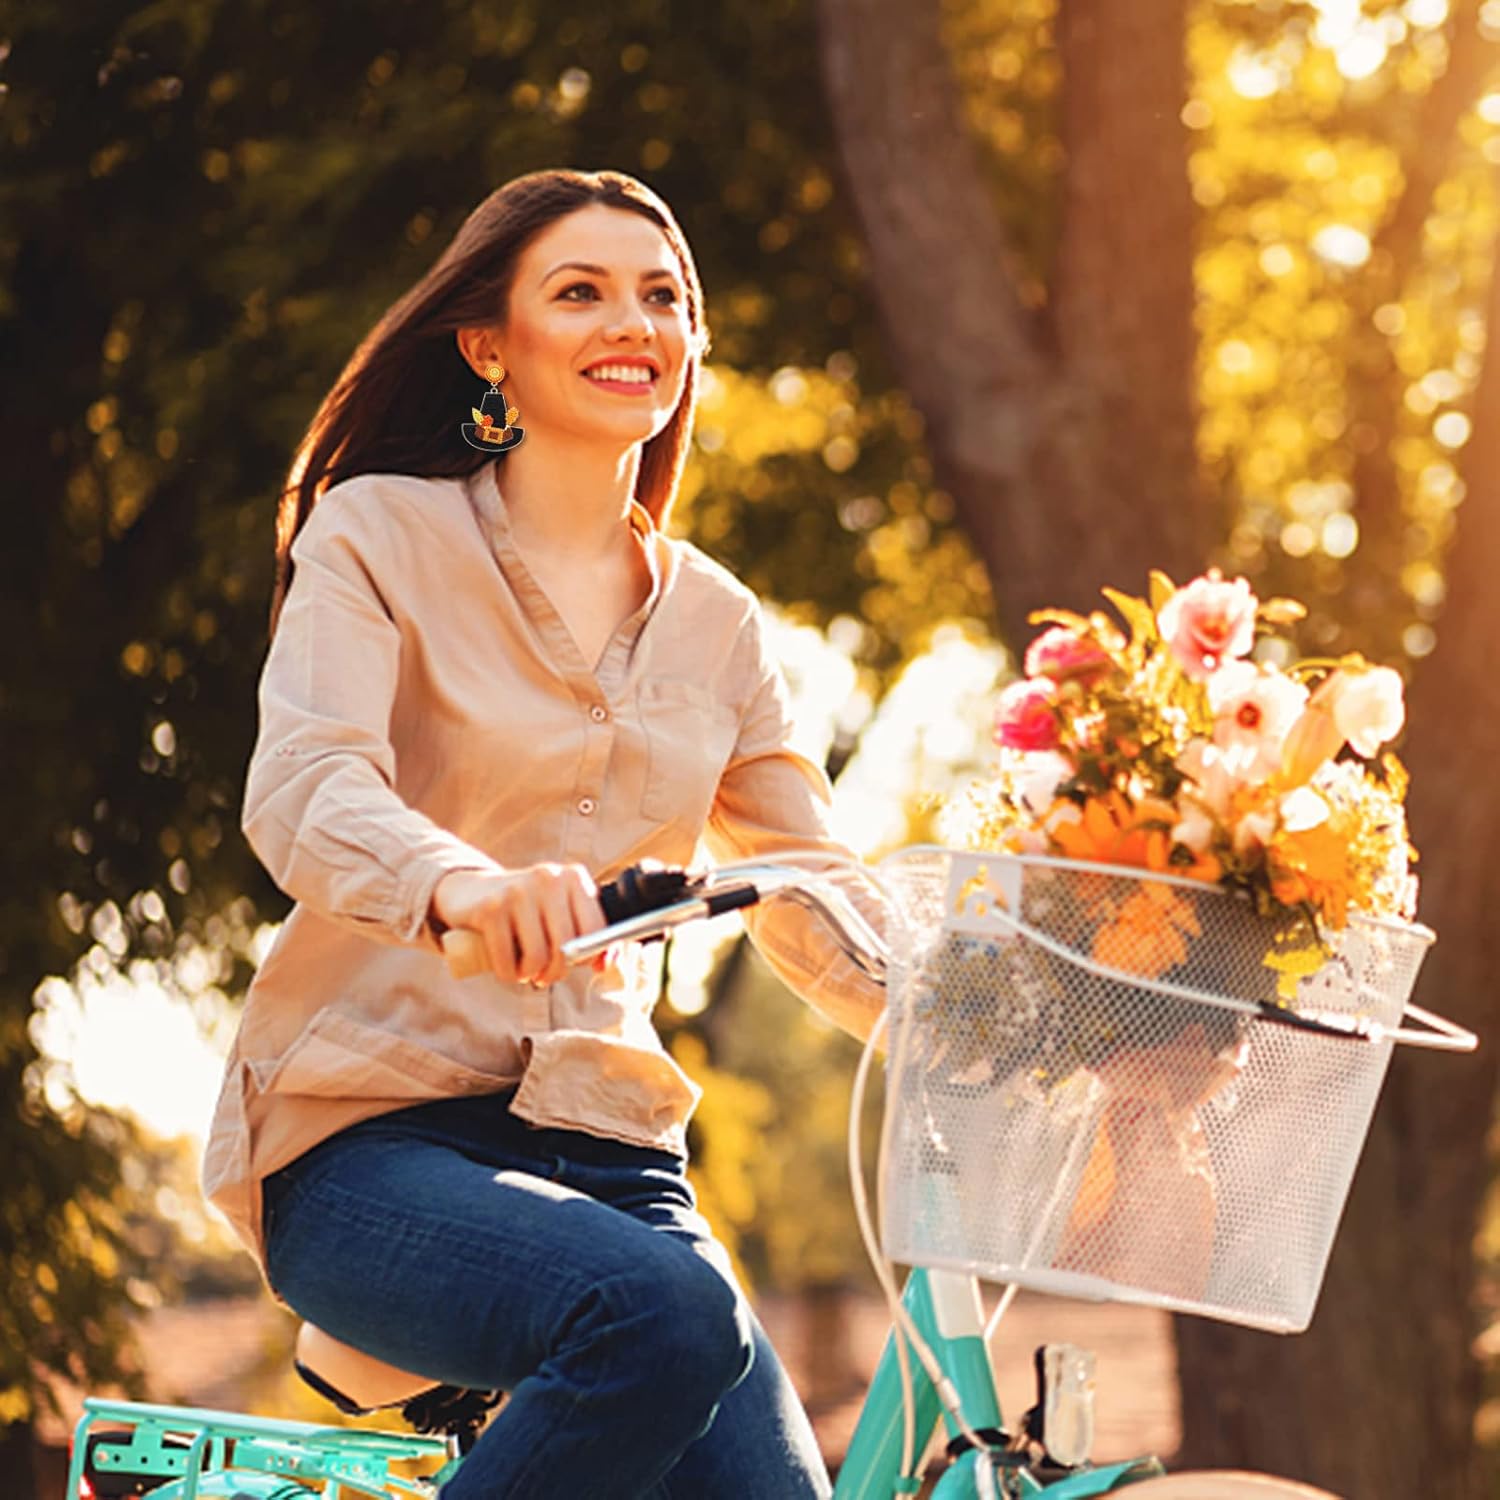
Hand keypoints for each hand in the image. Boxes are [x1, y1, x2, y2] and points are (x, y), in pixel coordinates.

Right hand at [430, 864, 603, 985]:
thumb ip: (590, 938)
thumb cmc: (527, 911)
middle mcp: (548, 878)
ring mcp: (517, 892)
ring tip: (525, 968)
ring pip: (538, 957)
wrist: (472, 892)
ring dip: (531, 974)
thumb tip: (604, 965)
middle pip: (567, 947)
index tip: (575, 963)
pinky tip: (507, 966)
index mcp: (573, 877)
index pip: (596, 929)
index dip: (588, 956)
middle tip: (545, 974)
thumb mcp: (561, 914)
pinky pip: (508, 963)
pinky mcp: (490, 909)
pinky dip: (509, 975)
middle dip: (556, 971)